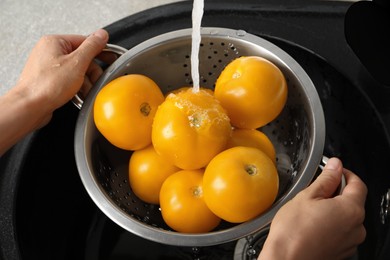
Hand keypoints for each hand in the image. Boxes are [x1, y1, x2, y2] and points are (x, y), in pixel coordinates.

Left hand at [0, 29, 108, 154]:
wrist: (30, 107)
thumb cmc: (47, 85)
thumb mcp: (77, 63)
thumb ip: (92, 47)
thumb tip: (101, 35)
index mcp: (55, 42)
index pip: (84, 41)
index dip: (100, 51)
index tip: (110, 58)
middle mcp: (50, 52)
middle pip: (82, 58)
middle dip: (92, 72)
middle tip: (98, 81)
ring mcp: (49, 67)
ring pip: (76, 71)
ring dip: (85, 83)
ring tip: (87, 92)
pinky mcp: (49, 81)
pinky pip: (69, 81)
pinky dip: (76, 88)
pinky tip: (79, 96)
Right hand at [258, 157, 366, 259]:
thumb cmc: (293, 232)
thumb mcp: (307, 196)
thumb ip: (326, 179)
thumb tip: (335, 166)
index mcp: (351, 210)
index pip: (358, 184)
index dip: (345, 173)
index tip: (334, 170)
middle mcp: (356, 228)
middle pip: (352, 201)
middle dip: (336, 192)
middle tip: (316, 190)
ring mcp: (350, 242)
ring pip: (346, 217)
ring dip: (333, 209)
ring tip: (310, 209)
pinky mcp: (341, 252)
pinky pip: (341, 232)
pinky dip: (330, 224)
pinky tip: (312, 223)